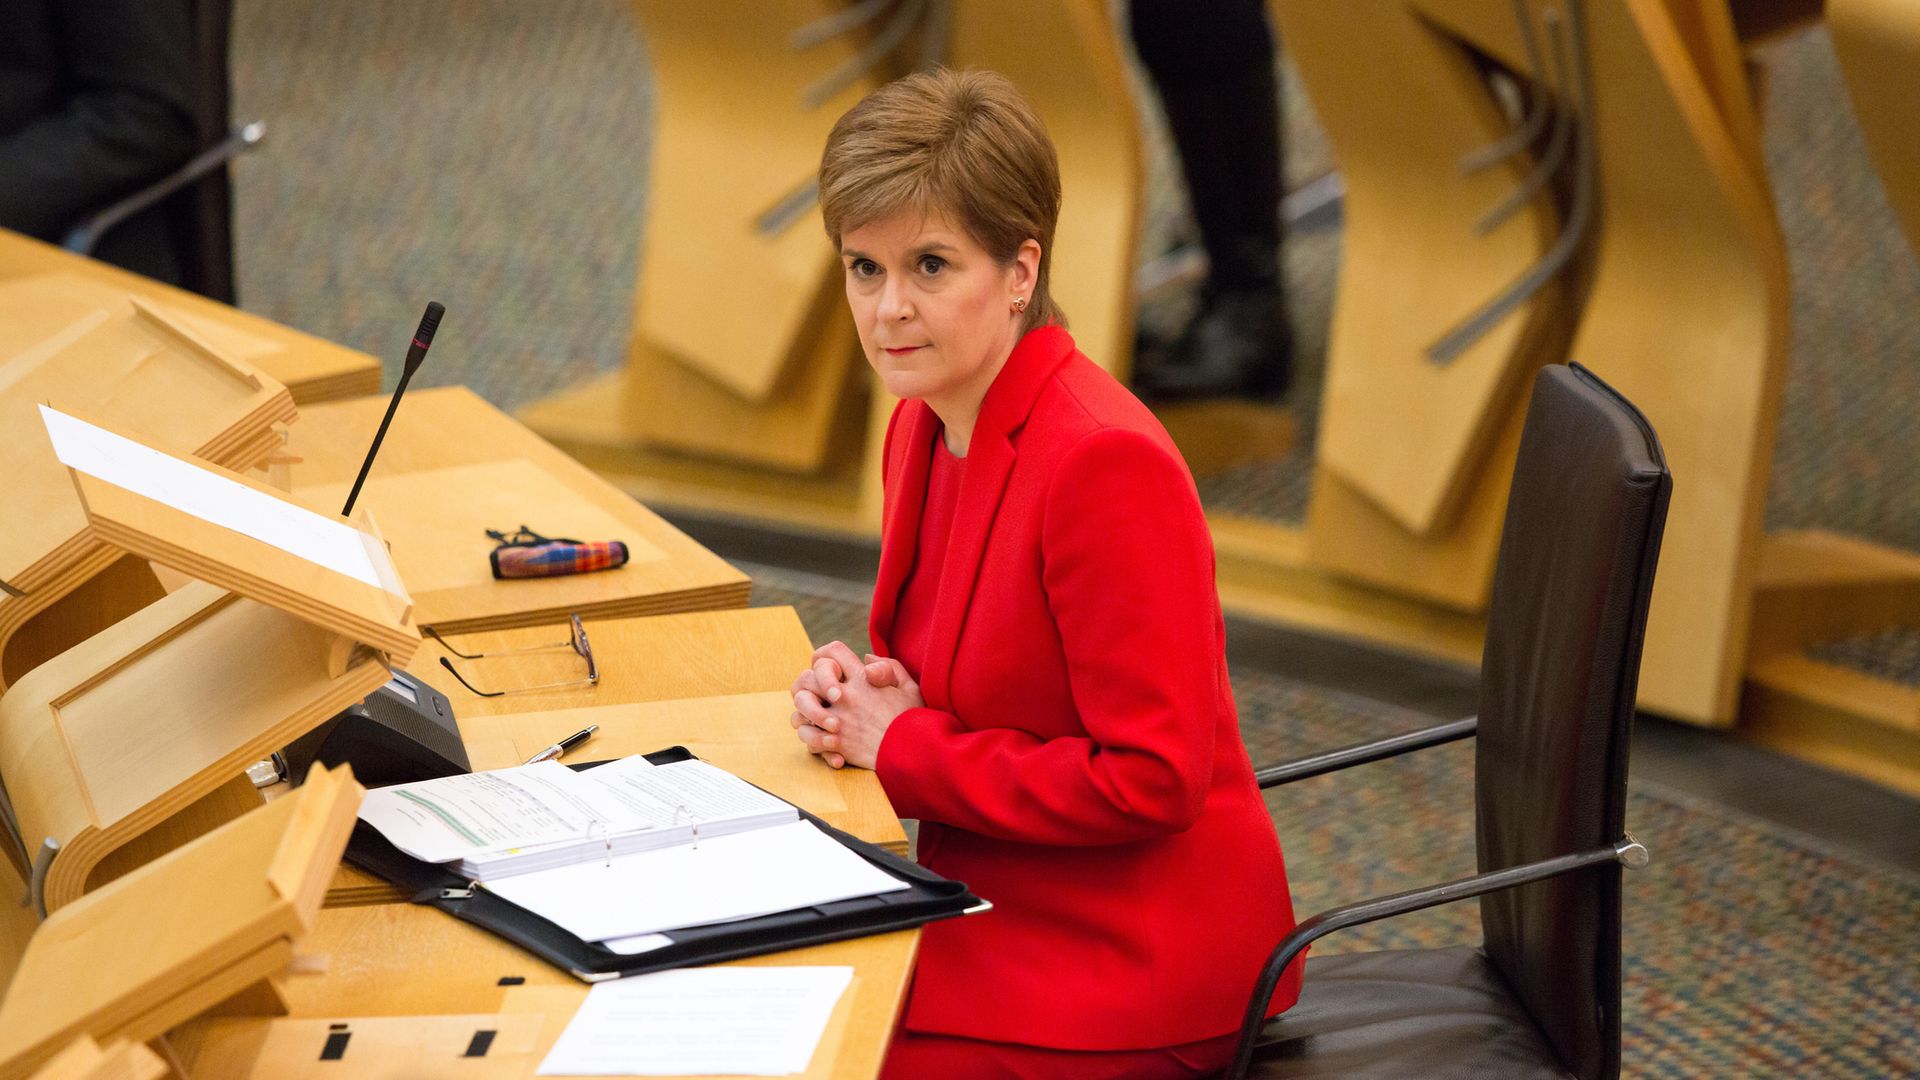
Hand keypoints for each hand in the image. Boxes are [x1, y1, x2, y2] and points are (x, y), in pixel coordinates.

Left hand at [789, 641, 922, 769]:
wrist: (914, 752)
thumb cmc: (913, 720)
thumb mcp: (909, 687)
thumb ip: (889, 668)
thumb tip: (866, 658)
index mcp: (863, 679)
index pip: (834, 652)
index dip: (826, 655)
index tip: (830, 668)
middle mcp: (846, 696)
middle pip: (806, 678)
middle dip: (807, 685)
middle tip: (817, 696)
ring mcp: (839, 720)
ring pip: (801, 711)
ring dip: (805, 716)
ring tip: (818, 723)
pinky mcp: (837, 743)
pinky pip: (810, 738)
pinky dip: (813, 741)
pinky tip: (825, 742)